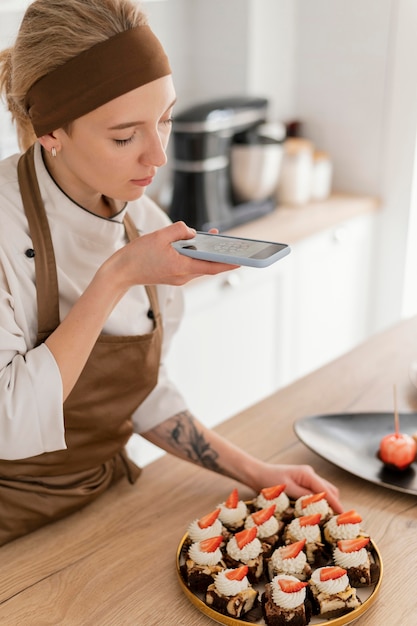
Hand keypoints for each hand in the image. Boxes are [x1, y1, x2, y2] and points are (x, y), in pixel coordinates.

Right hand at [105, 221, 237, 289]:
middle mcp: (183, 276)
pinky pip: (188, 265)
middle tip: (231, 243)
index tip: (242, 259)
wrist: (121, 272)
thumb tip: (191, 232)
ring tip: (211, 238)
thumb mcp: (159, 236)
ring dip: (204, 253)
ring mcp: (178, 277)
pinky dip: (193, 255)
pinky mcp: (172, 275)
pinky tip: (192, 244)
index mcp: (182, 267)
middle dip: (218, 254)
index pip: (212, 267)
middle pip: (207, 265)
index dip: (228, 263)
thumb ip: (179, 230)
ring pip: (197, 264)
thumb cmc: (137, 256)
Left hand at [250, 462, 342, 512]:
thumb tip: (320, 505)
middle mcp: (310, 475)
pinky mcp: (302, 483)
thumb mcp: (286, 490)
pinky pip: (316, 493)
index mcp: (307, 474)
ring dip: (328, 504)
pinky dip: (320, 502)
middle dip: (335, 504)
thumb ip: (304, 497)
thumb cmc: (269, 481)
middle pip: (330, 490)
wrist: (257, 474)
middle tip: (338, 522)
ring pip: (325, 492)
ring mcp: (307, 478)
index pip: (327, 491)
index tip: (344, 516)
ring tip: (330, 520)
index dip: (336, 504)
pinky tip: (317, 513)